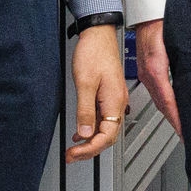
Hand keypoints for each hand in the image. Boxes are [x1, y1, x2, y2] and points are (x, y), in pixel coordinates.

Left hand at [67, 24, 128, 162]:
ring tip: (74, 148)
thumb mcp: (85, 83)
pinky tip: (81, 131)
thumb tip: (85, 133)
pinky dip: (92, 128)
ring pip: (106, 128)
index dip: (90, 149)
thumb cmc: (94, 53)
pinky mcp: (109, 94)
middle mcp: (117, 102)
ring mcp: (114, 98)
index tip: (75, 152)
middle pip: (108, 136)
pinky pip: (103, 118)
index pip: (107, 136)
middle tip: (72, 155)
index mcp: (114, 101)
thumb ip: (85, 111)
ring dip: (90, 141)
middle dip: (90, 149)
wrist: (98, 34)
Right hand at [134, 19, 180, 136]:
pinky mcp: (149, 69)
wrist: (147, 8)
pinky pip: (159, 91)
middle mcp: (149, 74)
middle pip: (163, 105)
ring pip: (160, 99)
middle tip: (188, 136)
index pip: (168, 101)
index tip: (185, 132)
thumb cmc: (161, 19)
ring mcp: (147, 73)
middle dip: (176, 122)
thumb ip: (189, 58)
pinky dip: (168, 103)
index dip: (177, 119)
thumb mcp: (177, 40)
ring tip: (184, 127)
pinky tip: (176, 107)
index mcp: (155, 69)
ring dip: (172, 114)